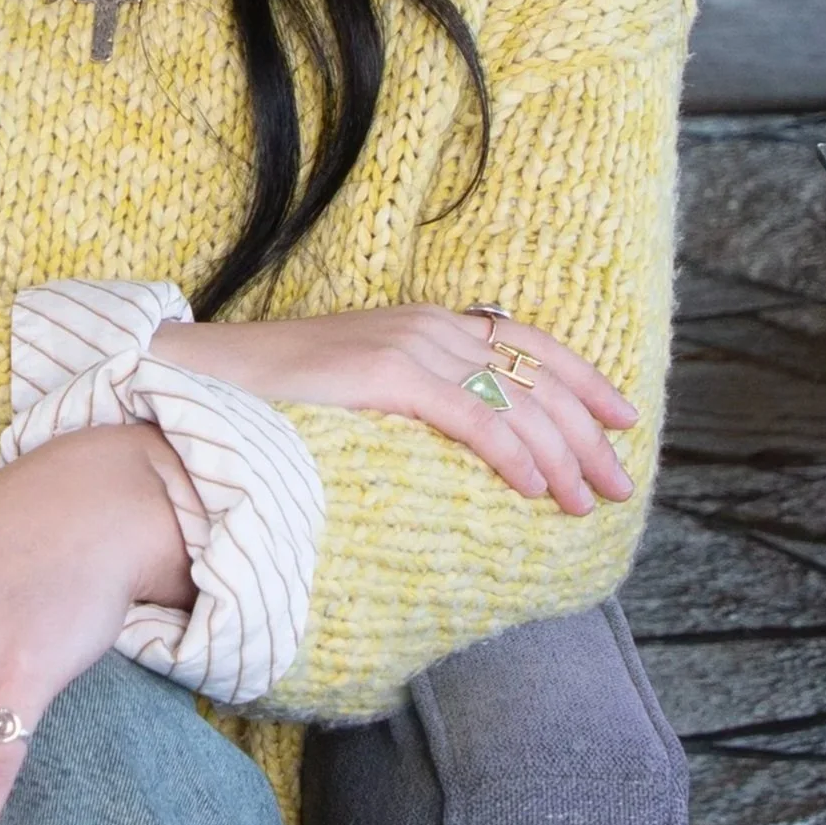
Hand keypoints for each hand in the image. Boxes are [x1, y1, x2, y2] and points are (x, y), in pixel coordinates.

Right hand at [151, 306, 636, 514]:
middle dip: (587, 434)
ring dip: (561, 455)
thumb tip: (468, 450)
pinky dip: (513, 453)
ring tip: (585, 501)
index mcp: (427, 322)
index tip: (623, 420)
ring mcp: (407, 346)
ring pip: (515, 400)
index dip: (585, 381)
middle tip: (619, 485)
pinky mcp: (386, 376)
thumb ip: (414, 402)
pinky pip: (471, 418)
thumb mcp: (360, 387)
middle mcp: (427, 326)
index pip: (530, 342)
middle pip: (536, 376)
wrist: (202, 378)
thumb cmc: (273, 398)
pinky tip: (536, 489)